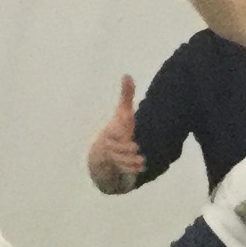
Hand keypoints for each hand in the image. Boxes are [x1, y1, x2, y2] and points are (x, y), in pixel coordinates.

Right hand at [88, 76, 145, 190]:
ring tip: (142, 162)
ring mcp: (109, 157)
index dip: (120, 131)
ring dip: (130, 162)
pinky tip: (140, 168)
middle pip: (116, 148)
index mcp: (110, 129)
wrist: (103, 151)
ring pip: (118, 160)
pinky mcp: (112, 168)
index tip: (127, 131)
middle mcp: (108, 143)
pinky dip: (130, 170)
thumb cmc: (117, 129)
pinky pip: (119, 170)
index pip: (114, 130)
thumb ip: (126, 95)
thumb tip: (127, 75)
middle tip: (138, 148)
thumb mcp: (123, 113)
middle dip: (126, 150)